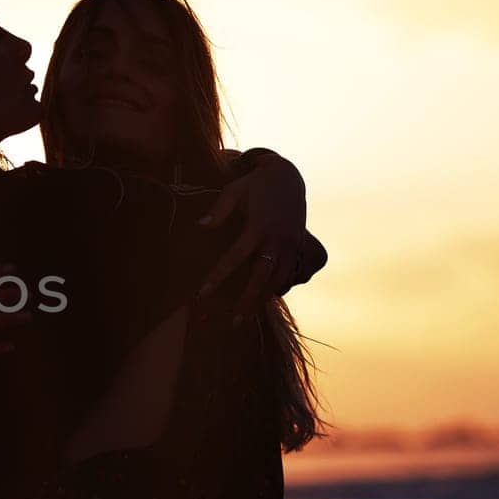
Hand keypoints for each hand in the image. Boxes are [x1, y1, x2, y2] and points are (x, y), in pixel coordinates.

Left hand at [196, 149, 307, 315]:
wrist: (289, 177)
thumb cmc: (255, 184)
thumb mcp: (234, 190)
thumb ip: (218, 210)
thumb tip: (200, 225)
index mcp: (258, 226)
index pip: (235, 257)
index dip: (219, 276)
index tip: (203, 293)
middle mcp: (277, 239)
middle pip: (262, 277)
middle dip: (248, 300)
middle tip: (234, 322)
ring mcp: (291, 244)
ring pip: (280, 279)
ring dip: (264, 299)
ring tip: (248, 316)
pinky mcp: (299, 247)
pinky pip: (292, 273)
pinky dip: (281, 286)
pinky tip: (268, 297)